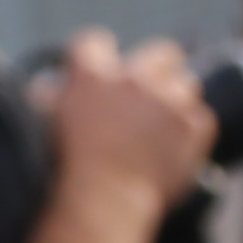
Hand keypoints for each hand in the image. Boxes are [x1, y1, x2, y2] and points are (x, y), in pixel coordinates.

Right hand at [38, 31, 218, 209]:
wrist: (103, 201)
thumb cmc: (64, 168)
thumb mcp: (41, 123)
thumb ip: (49, 96)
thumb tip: (52, 87)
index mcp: (92, 75)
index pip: (95, 41)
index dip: (95, 56)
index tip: (95, 73)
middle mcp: (135, 79)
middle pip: (162, 52)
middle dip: (157, 66)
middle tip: (147, 90)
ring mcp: (169, 102)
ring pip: (188, 83)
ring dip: (176, 99)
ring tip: (163, 124)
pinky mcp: (192, 129)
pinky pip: (201, 119)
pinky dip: (190, 131)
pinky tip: (175, 146)